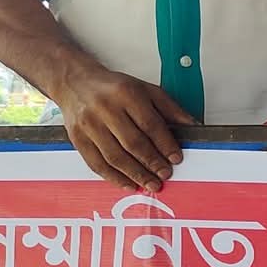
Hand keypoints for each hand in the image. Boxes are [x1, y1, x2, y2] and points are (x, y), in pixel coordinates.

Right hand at [55, 66, 193, 190]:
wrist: (75, 83)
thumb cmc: (113, 87)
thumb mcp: (145, 89)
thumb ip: (169, 107)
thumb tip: (191, 126)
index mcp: (126, 94)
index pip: (150, 124)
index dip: (165, 144)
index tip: (175, 158)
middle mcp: (106, 109)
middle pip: (132, 142)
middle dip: (152, 163)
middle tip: (165, 175)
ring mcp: (89, 125)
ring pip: (115, 156)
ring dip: (135, 174)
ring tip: (150, 184)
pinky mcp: (78, 138)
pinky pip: (96, 164)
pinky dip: (114, 177)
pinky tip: (128, 184)